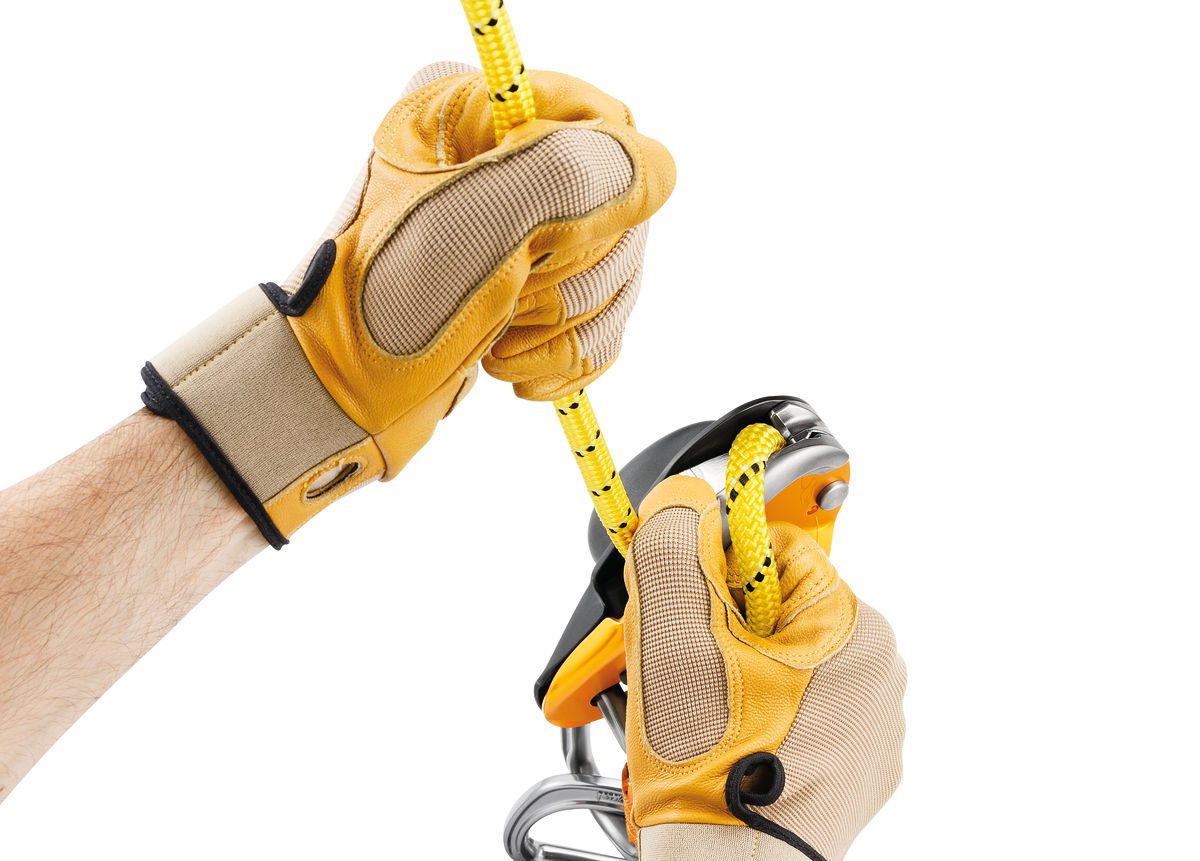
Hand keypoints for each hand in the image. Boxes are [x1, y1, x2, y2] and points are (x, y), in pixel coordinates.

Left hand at [141, 62, 674, 547]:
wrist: (337, 401)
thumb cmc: (379, 310)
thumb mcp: (471, 225)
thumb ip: (574, 174)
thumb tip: (656, 169)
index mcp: (475, 113)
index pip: (602, 127)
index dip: (590, 200)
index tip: (533, 246)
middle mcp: (502, 160)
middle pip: (620, 208)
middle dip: (570, 279)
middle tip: (505, 300)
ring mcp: (523, 227)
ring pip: (619, 270)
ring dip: (565, 326)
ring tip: (497, 340)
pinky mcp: (536, 287)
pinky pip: (604, 316)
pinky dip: (569, 354)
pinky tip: (512, 363)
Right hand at [622, 476, 905, 860]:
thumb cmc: (712, 765)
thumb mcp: (673, 631)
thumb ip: (675, 542)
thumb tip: (682, 499)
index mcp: (857, 630)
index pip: (775, 552)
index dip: (713, 572)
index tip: (682, 608)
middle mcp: (877, 677)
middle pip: (771, 611)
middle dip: (711, 631)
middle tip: (677, 671)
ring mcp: (866, 732)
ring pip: (777, 667)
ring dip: (723, 677)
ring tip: (692, 719)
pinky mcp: (847, 774)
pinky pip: (791, 718)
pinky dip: (749, 721)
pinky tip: (718, 748)